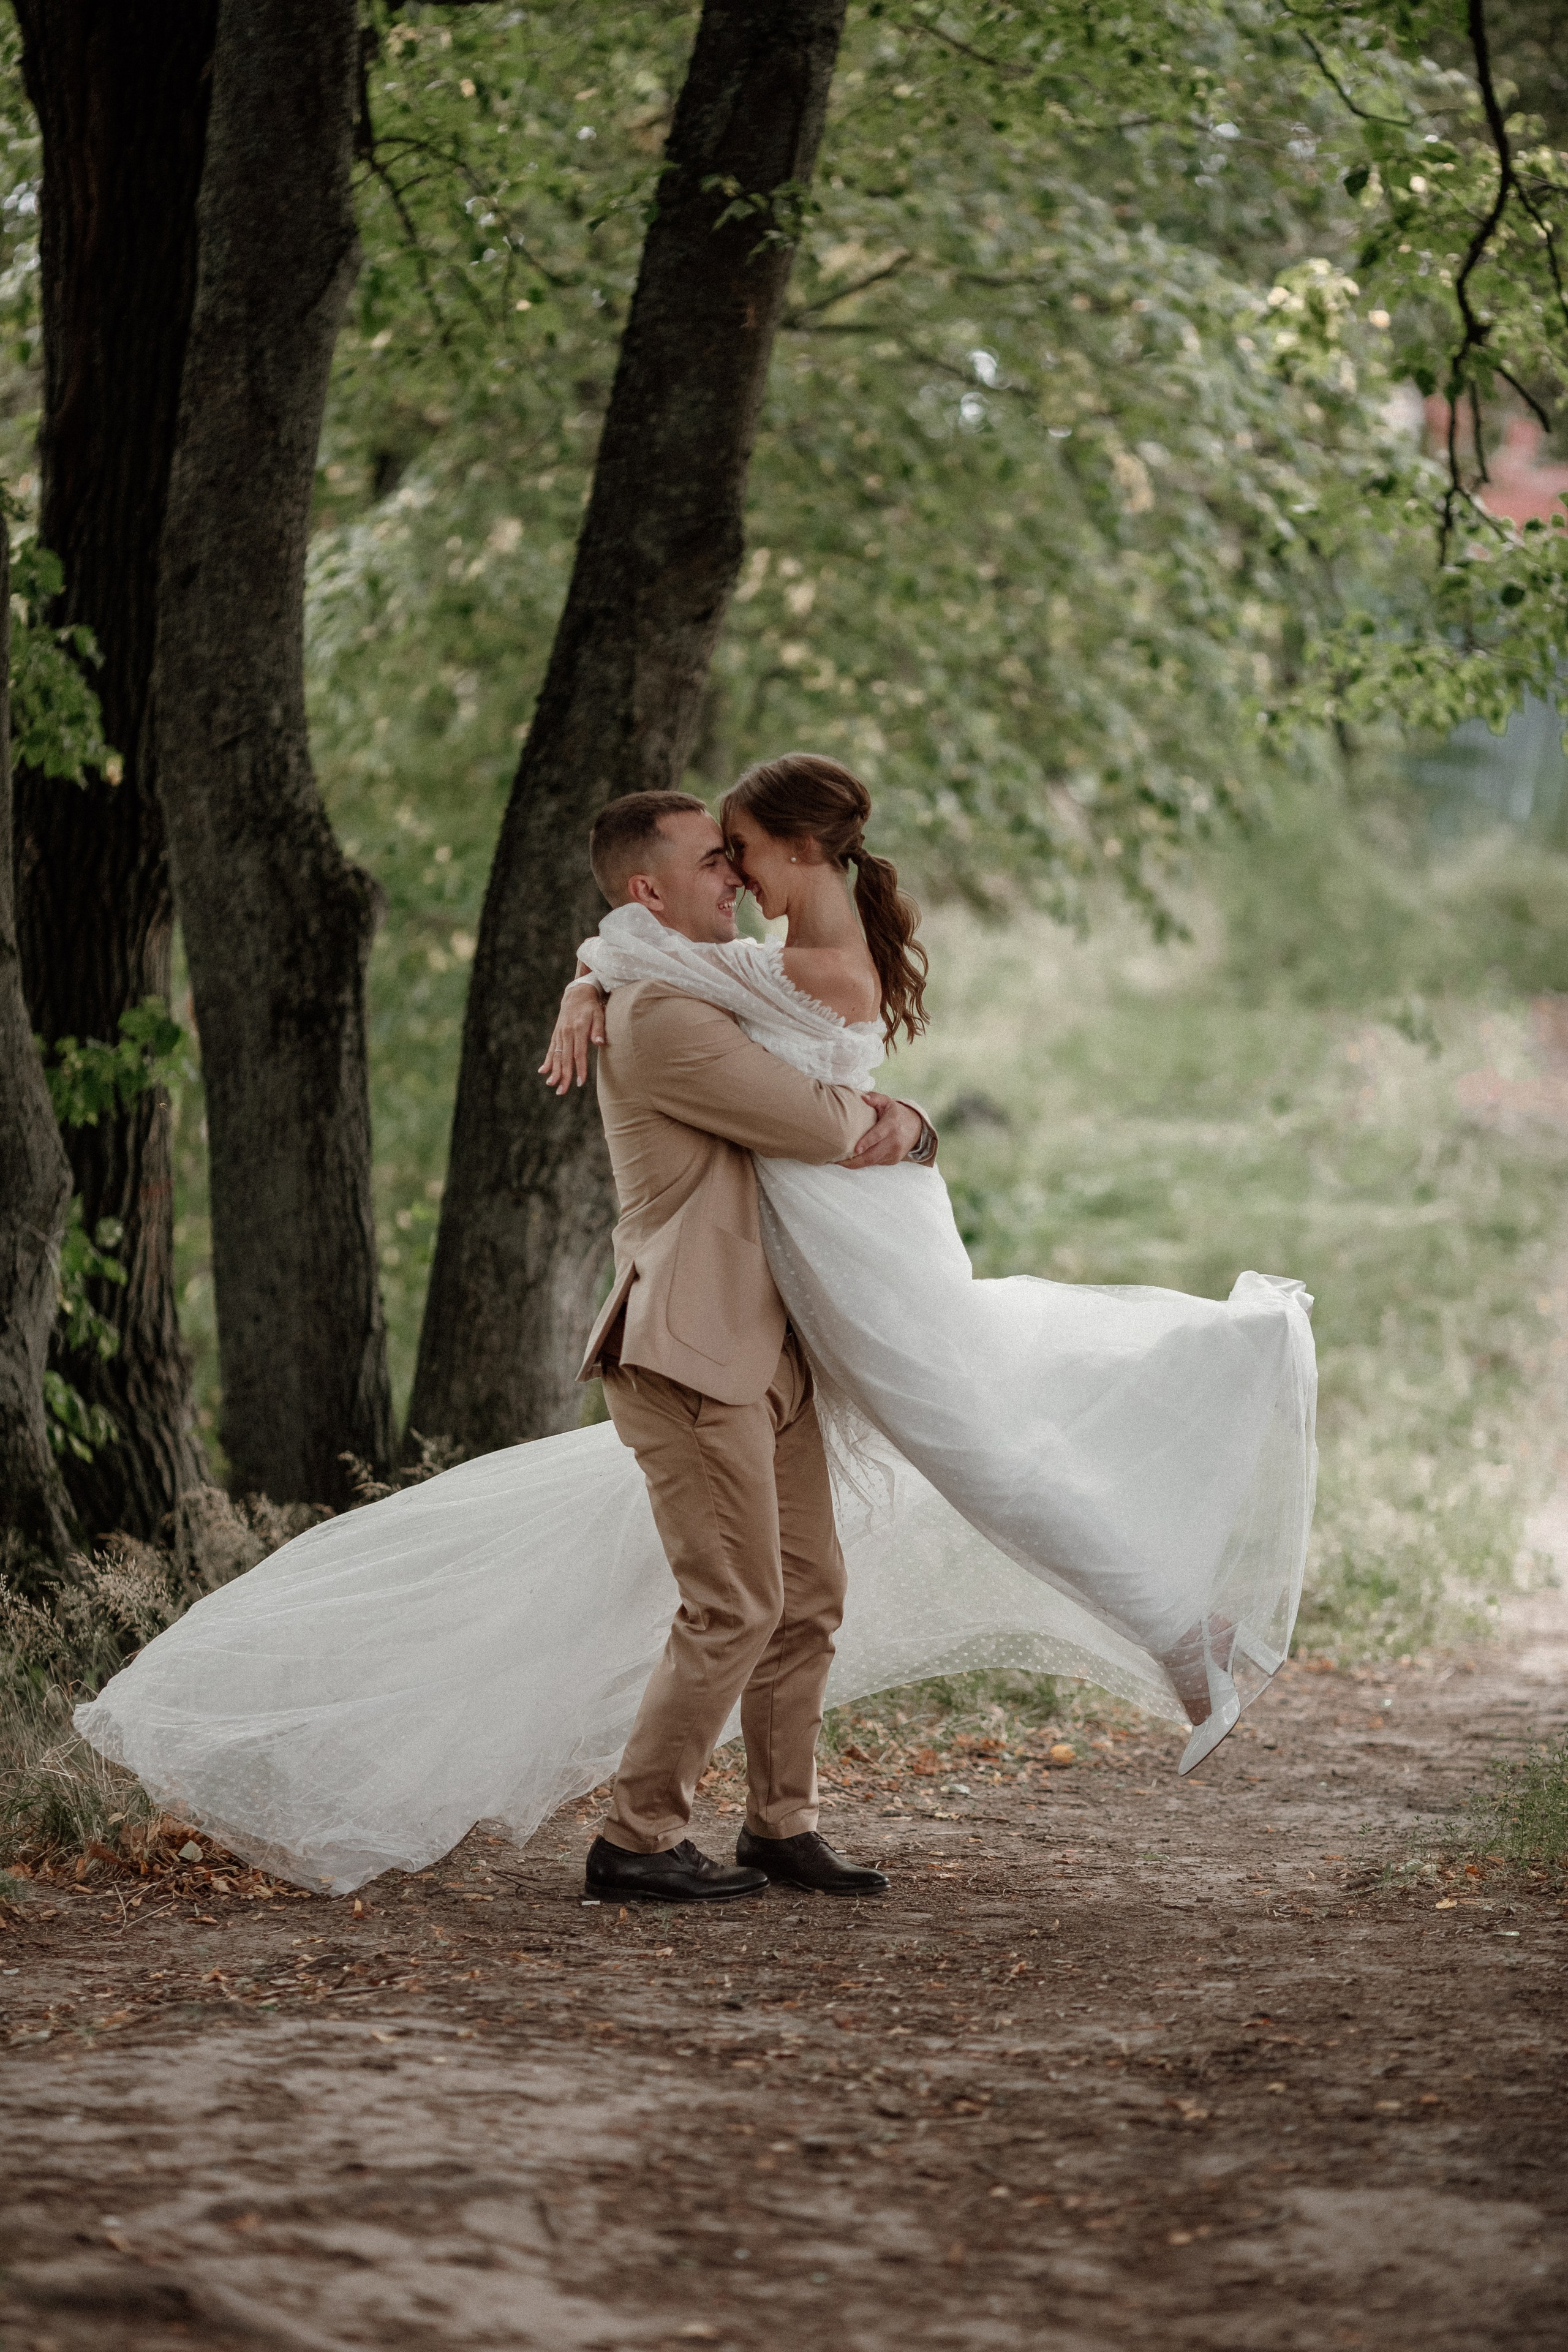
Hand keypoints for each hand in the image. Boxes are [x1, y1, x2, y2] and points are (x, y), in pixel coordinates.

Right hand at [538, 979, 606, 1093]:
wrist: (577, 993)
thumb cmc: (591, 1006)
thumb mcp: (599, 1014)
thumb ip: (598, 1029)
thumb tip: (600, 1043)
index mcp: (577, 1029)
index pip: (579, 1053)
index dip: (580, 1068)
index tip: (580, 1082)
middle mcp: (566, 1033)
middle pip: (565, 1058)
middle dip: (564, 1076)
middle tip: (562, 1091)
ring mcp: (559, 1034)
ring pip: (557, 1056)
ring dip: (554, 1071)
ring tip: (552, 1085)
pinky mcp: (556, 1034)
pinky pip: (551, 1049)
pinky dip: (548, 1061)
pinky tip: (543, 1071)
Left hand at [841, 1092, 923, 1167]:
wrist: (916, 1127)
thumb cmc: (896, 1114)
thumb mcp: (887, 1102)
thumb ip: (875, 1098)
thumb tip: (863, 1097)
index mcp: (890, 1125)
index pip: (877, 1136)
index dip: (866, 1143)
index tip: (855, 1150)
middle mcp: (894, 1141)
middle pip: (872, 1155)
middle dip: (854, 1161)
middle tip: (838, 1161)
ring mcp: (894, 1152)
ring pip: (873, 1161)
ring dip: (857, 1163)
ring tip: (841, 1162)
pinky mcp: (893, 1160)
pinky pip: (876, 1163)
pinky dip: (865, 1162)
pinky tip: (854, 1160)